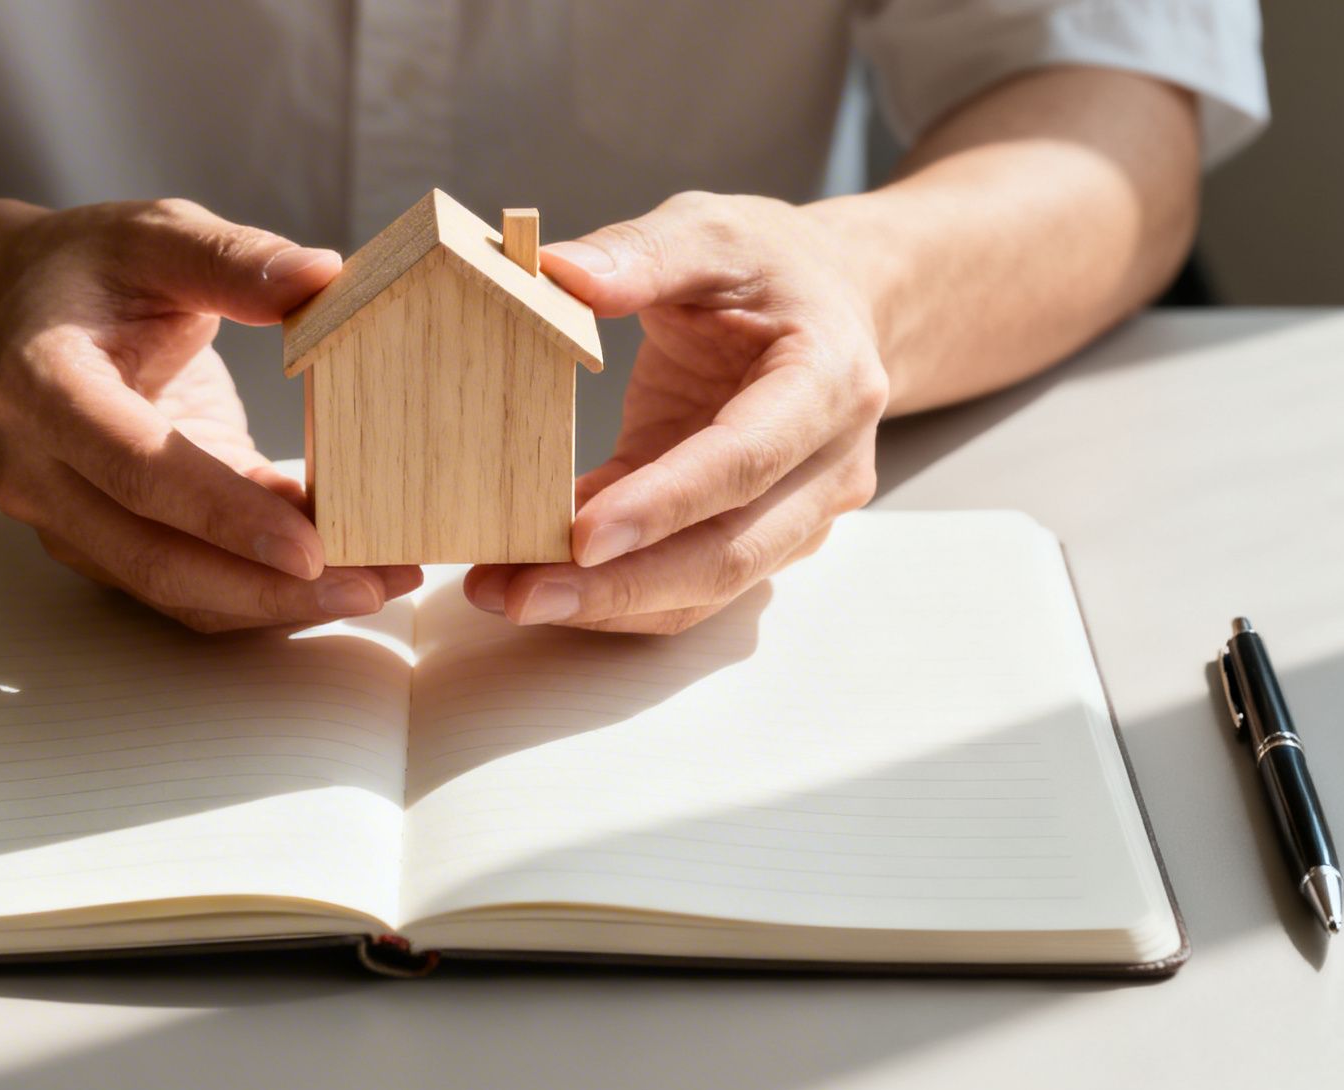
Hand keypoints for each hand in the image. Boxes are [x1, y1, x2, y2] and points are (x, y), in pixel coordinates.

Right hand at [0, 198, 421, 630]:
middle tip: (371, 583)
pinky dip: (257, 592)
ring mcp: (63, 520)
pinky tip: (333, 575)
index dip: (223, 514)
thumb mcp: (152, 236)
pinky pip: (182, 587)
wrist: (2, 315)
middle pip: (155, 558)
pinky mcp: (100, 545)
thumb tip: (324, 277)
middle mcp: (39, 471)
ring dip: (274, 603)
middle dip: (267, 587)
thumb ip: (232, 259)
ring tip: (374, 583)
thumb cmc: (83, 272)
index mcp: (43, 386)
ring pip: (171, 590)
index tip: (310, 547)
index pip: (137, 468)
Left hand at [463, 192, 886, 633]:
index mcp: (827, 382)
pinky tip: (535, 580)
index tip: (582, 539)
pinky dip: (610, 591)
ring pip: (705, 587)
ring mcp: (797, 514)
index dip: (665, 504)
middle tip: (520, 595)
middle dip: (620, 586)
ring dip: (606, 605)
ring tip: (507, 595)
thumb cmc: (772, 266)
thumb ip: (640, 253)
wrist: (836, 302)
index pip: (745, 461)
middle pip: (726, 553)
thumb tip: (555, 275)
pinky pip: (682, 582)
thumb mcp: (712, 231)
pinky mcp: (750, 535)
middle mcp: (825, 466)